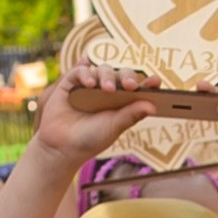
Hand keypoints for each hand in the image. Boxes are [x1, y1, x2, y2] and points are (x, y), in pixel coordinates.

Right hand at [34, 71, 166, 158]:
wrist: (61, 147)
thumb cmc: (90, 139)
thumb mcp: (113, 128)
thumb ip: (131, 115)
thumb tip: (153, 106)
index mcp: (122, 101)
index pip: (139, 87)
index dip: (148, 83)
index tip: (156, 82)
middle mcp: (108, 90)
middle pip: (121, 74)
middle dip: (127, 77)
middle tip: (130, 86)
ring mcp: (89, 85)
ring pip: (102, 70)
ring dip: (107, 76)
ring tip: (107, 89)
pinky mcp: (71, 83)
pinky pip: (80, 71)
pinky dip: (85, 74)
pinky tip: (89, 84)